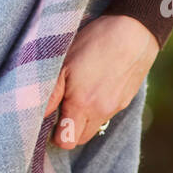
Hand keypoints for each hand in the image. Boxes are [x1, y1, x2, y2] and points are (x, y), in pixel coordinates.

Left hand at [44, 13, 159, 148]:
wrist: (133, 31)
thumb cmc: (94, 42)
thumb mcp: (64, 62)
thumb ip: (50, 93)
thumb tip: (39, 115)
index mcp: (82, 104)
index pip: (66, 142)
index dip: (56, 134)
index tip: (50, 117)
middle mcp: (100, 111)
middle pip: (80, 138)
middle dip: (69, 128)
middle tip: (61, 104)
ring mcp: (115, 107)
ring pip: (95, 126)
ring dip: (84, 117)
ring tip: (78, 92)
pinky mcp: (125, 99)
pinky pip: (107, 113)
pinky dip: (98, 107)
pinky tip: (94, 85)